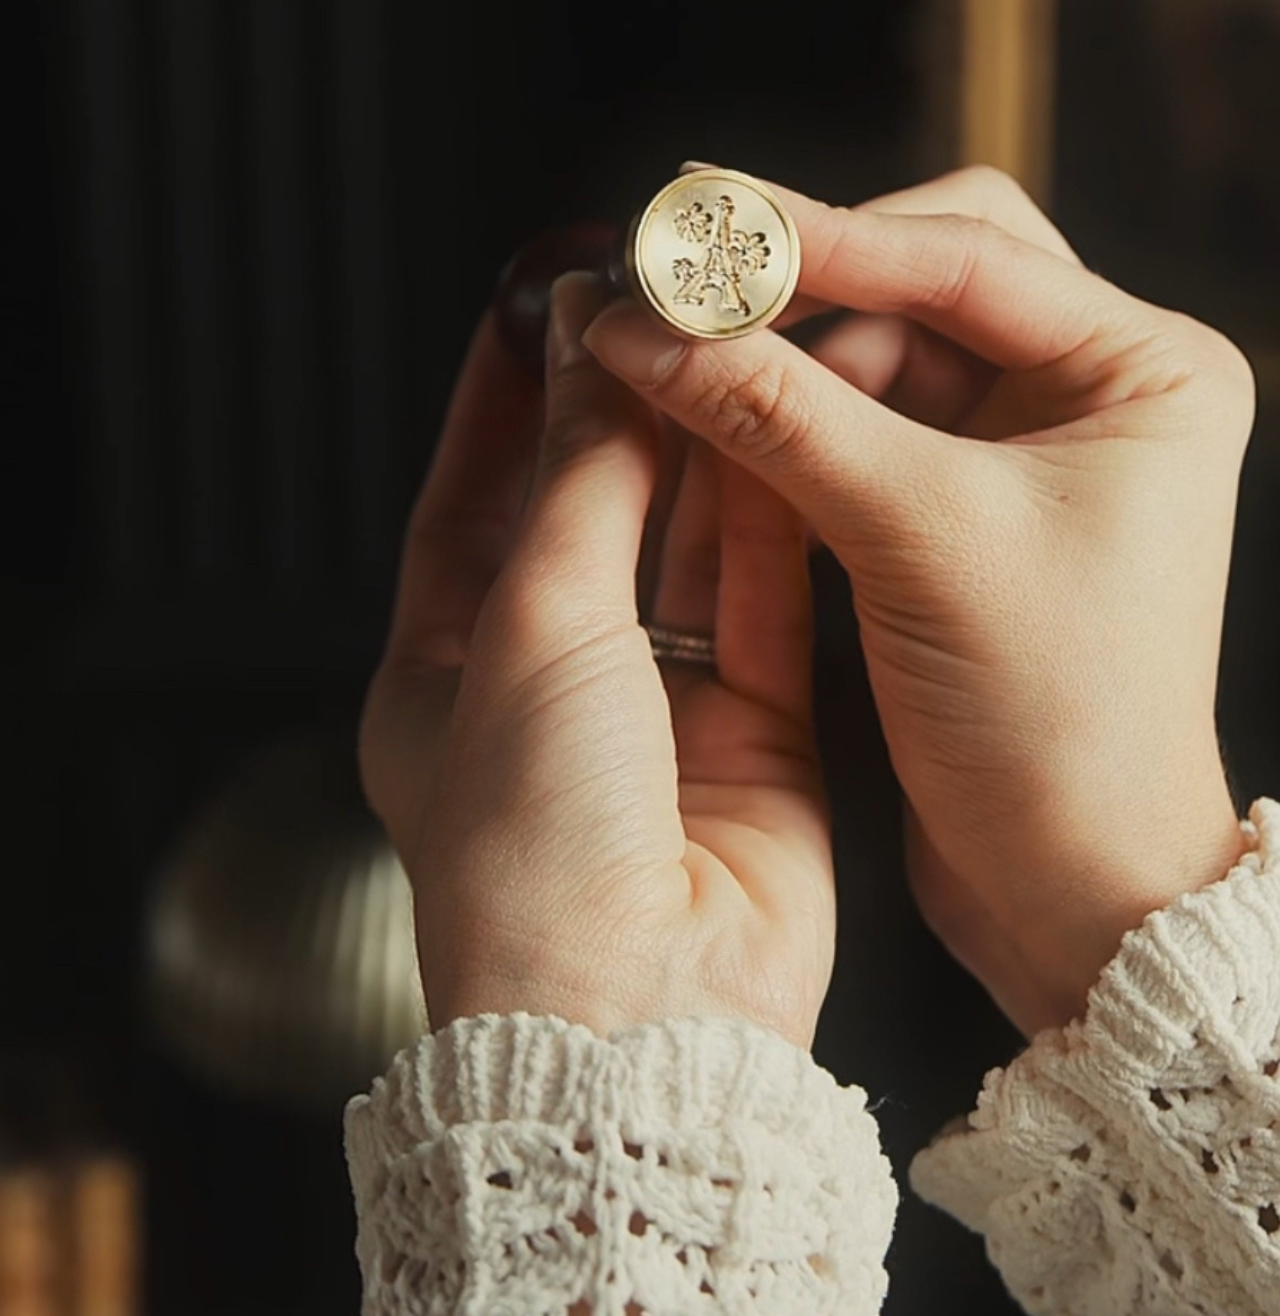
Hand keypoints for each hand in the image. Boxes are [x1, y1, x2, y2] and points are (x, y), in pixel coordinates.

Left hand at [360, 272, 833, 1047]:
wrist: (643, 1018)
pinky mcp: (762, 738)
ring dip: (715, 450)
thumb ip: (582, 481)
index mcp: (447, 673)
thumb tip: (593, 342)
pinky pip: (773, 604)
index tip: (548, 296)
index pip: (471, 498)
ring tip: (745, 341)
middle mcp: (554, 687)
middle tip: (674, 301)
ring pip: (693, 549)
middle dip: (630, 409)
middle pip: (595, 512)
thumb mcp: (537, 629)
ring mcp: (662, 713)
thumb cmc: (534, 847)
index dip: (508, 393)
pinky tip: (796, 432)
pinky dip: (782, 521)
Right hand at [583, 168, 1251, 1037]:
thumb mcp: (917, 542)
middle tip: (678, 289)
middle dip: (804, 290)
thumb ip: (777, 413)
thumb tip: (643, 324)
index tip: (695, 222)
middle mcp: (1102, 387)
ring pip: (882, 348)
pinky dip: (790, 422)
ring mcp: (1037, 444)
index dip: (819, 235)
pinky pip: (865, 421)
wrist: (1077, 886)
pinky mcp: (973, 503)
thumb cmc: (1056, 723)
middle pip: (924, 276)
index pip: (967, 251)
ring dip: (785, 359)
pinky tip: (716, 425)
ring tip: (679, 367)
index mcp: (1149, 370)